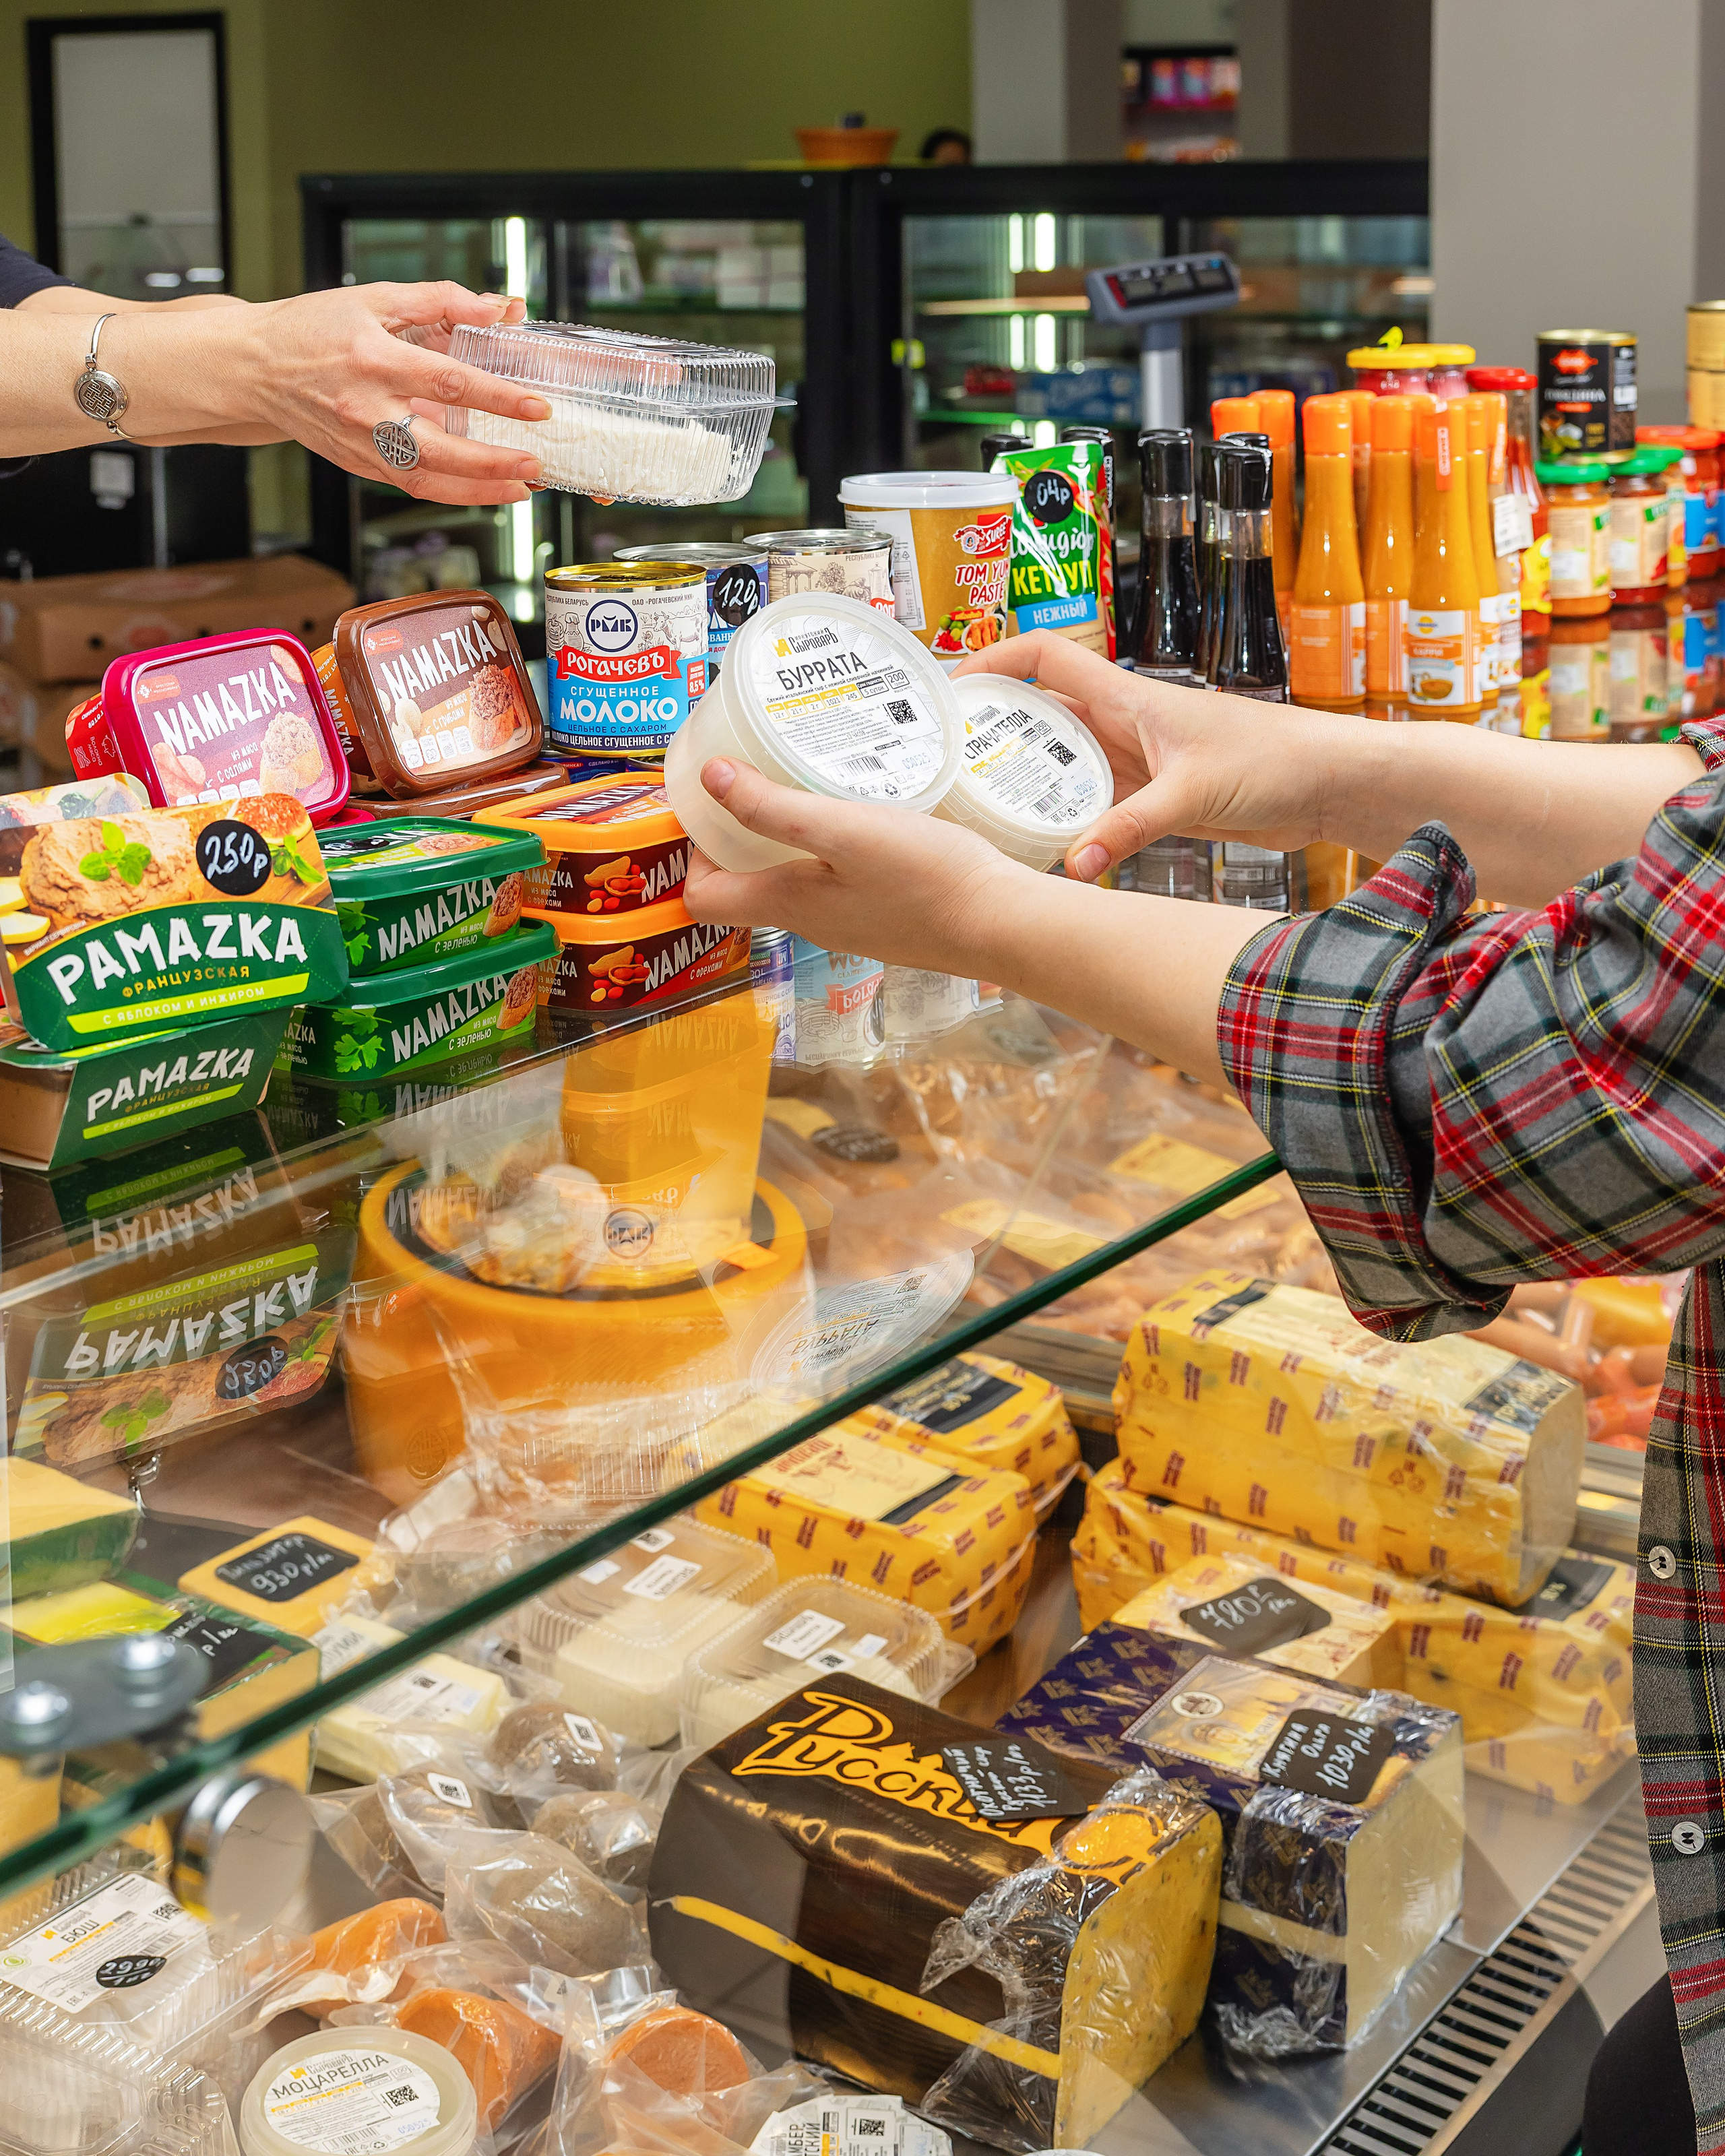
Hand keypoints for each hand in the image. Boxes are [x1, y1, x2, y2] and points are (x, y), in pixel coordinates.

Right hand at [215, 282, 549, 504]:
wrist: (254, 367)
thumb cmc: (313, 328)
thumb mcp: (374, 298)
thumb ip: (440, 299)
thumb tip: (499, 307)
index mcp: (372, 360)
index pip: (446, 381)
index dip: (495, 396)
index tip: (536, 405)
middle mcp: (365, 410)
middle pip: (438, 447)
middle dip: (491, 461)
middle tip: (534, 464)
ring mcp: (360, 444)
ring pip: (427, 479)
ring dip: (478, 490)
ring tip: (521, 489)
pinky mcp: (358, 465)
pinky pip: (411, 486)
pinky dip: (452, 493)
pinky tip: (485, 490)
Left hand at [681, 758, 1023, 971]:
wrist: (1002, 924)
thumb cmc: (927, 879)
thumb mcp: (845, 830)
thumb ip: (775, 807)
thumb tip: (710, 778)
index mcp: (788, 904)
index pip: (703, 897)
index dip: (693, 854)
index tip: (707, 803)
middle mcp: (811, 921)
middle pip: (745, 885)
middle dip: (737, 833)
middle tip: (753, 777)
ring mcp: (849, 922)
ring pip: (792, 880)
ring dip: (784, 836)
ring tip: (803, 783)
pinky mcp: (883, 914)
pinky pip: (835, 880)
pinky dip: (828, 847)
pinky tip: (857, 812)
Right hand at [954, 634, 1340, 880]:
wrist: (1327, 785)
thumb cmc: (1273, 761)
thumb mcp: (1191, 794)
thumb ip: (1129, 828)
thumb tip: (1074, 864)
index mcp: (1127, 697)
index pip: (1044, 658)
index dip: (994, 663)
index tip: (952, 691)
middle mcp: (1123, 724)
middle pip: (1041, 716)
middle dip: (995, 735)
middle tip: (951, 767)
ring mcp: (1136, 761)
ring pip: (1063, 765)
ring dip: (1029, 783)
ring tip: (982, 810)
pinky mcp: (1154, 798)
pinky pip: (1094, 806)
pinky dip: (1068, 824)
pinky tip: (1045, 848)